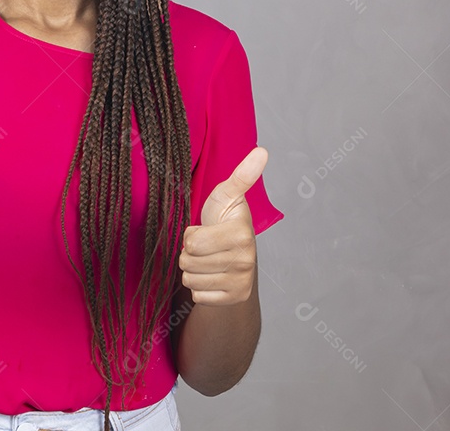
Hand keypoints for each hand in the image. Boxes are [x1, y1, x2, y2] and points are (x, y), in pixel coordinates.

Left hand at [179, 146, 267, 305]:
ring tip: (207, 259)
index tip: (207, 230)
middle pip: (188, 261)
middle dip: (190, 253)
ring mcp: (241, 282)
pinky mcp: (234, 298)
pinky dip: (200, 287)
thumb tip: (261, 151)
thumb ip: (242, 176)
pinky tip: (212, 276)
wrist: (235, 254)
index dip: (192, 235)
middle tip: (205, 246)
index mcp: (241, 234)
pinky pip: (198, 295)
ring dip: (193, 269)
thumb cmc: (225, 221)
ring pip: (191, 279)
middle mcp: (245, 261)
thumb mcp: (227, 195)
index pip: (192, 242)